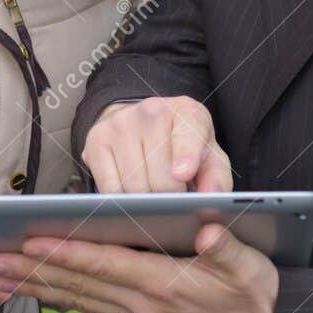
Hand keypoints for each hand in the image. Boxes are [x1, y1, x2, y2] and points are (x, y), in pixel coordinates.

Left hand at [0, 220, 279, 312]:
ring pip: (77, 298)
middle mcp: (143, 306)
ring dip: (36, 286)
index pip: (103, 266)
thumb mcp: (250, 266)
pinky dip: (58, 295)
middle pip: (78, 285)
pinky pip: (89, 306)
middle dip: (32, 271)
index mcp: (164, 286)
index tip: (28, 242)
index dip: (64, 253)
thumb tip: (208, 229)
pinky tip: (37, 287)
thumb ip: (227, 247)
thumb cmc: (256, 293)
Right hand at [82, 96, 231, 193]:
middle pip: (161, 176)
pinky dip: (122, 201)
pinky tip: (131, 194)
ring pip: (134, 185)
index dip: (186, 156)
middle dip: (169, 199)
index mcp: (188, 112)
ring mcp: (120, 123)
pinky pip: (110, 188)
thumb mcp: (210, 159)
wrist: (143, 125)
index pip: (188, 135)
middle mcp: (152, 110)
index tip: (183, 173)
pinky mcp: (96, 139)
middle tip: (173, 201)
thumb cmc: (182, 148)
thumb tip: (210, 195)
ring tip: (153, 196)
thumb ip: (216, 179)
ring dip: (145, 203)